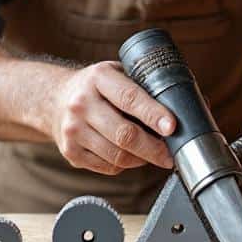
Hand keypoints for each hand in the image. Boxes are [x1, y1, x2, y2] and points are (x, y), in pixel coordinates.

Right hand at [47, 62, 175, 175]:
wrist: (54, 99)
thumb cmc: (96, 87)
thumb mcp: (116, 74)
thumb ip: (143, 86)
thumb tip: (187, 104)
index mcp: (98, 78)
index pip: (129, 98)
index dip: (153, 114)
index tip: (172, 127)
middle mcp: (81, 103)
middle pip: (124, 134)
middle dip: (154, 148)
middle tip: (171, 154)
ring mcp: (73, 130)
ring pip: (117, 156)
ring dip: (142, 159)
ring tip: (154, 154)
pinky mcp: (70, 152)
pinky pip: (108, 167)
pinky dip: (125, 165)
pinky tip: (131, 156)